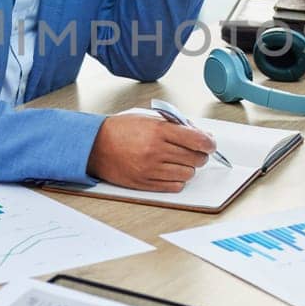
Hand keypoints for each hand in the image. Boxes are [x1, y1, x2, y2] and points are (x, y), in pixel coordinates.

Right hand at [86, 114, 214, 191]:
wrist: (94, 146)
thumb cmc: (119, 130)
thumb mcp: (147, 119)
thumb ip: (174, 126)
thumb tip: (199, 134)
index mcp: (158, 131)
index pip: (197, 139)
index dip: (209, 142)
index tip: (210, 143)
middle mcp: (155, 150)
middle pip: (196, 158)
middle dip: (200, 155)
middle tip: (195, 152)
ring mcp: (150, 169)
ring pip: (187, 174)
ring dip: (188, 168)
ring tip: (180, 161)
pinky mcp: (145, 183)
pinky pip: (174, 186)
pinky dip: (177, 180)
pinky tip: (171, 172)